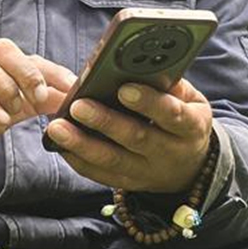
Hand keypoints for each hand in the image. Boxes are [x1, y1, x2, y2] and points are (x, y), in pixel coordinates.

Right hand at [0, 39, 75, 165]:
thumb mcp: (8, 110)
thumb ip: (36, 102)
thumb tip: (70, 99)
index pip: (27, 57)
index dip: (52, 70)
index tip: (74, 87)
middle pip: (1, 49)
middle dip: (26, 72)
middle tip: (40, 98)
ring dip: (3, 85)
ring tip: (15, 111)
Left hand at [44, 78, 213, 192]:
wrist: (191, 167)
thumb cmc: (183, 119)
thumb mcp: (190, 101)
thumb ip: (171, 85)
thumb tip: (142, 66)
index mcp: (191, 128)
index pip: (171, 114)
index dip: (148, 102)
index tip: (123, 88)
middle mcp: (170, 153)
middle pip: (136, 138)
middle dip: (105, 121)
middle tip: (78, 105)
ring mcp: (148, 172)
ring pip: (113, 161)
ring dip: (82, 144)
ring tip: (57, 128)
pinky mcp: (128, 182)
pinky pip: (100, 174)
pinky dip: (78, 160)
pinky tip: (59, 144)